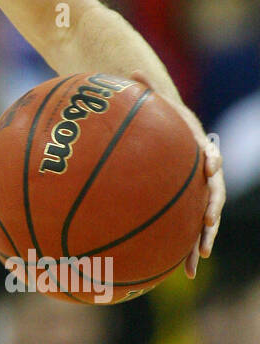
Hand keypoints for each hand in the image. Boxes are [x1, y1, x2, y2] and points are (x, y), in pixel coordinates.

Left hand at [130, 71, 223, 278]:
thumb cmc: (158, 117)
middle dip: (211, 213)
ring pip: (201, 219)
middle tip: (207, 229)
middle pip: (211, 194)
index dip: (212, 159)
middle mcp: (202, 173)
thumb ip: (145, 90)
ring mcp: (195, 193)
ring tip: (194, 263)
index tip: (211, 165)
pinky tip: (175, 272)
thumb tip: (131, 71)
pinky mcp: (183, 208)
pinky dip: (180, 250)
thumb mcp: (152, 102)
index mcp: (197, 148)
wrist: (168, 134)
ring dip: (199, 240)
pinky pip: (183, 231)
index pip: (209, 153)